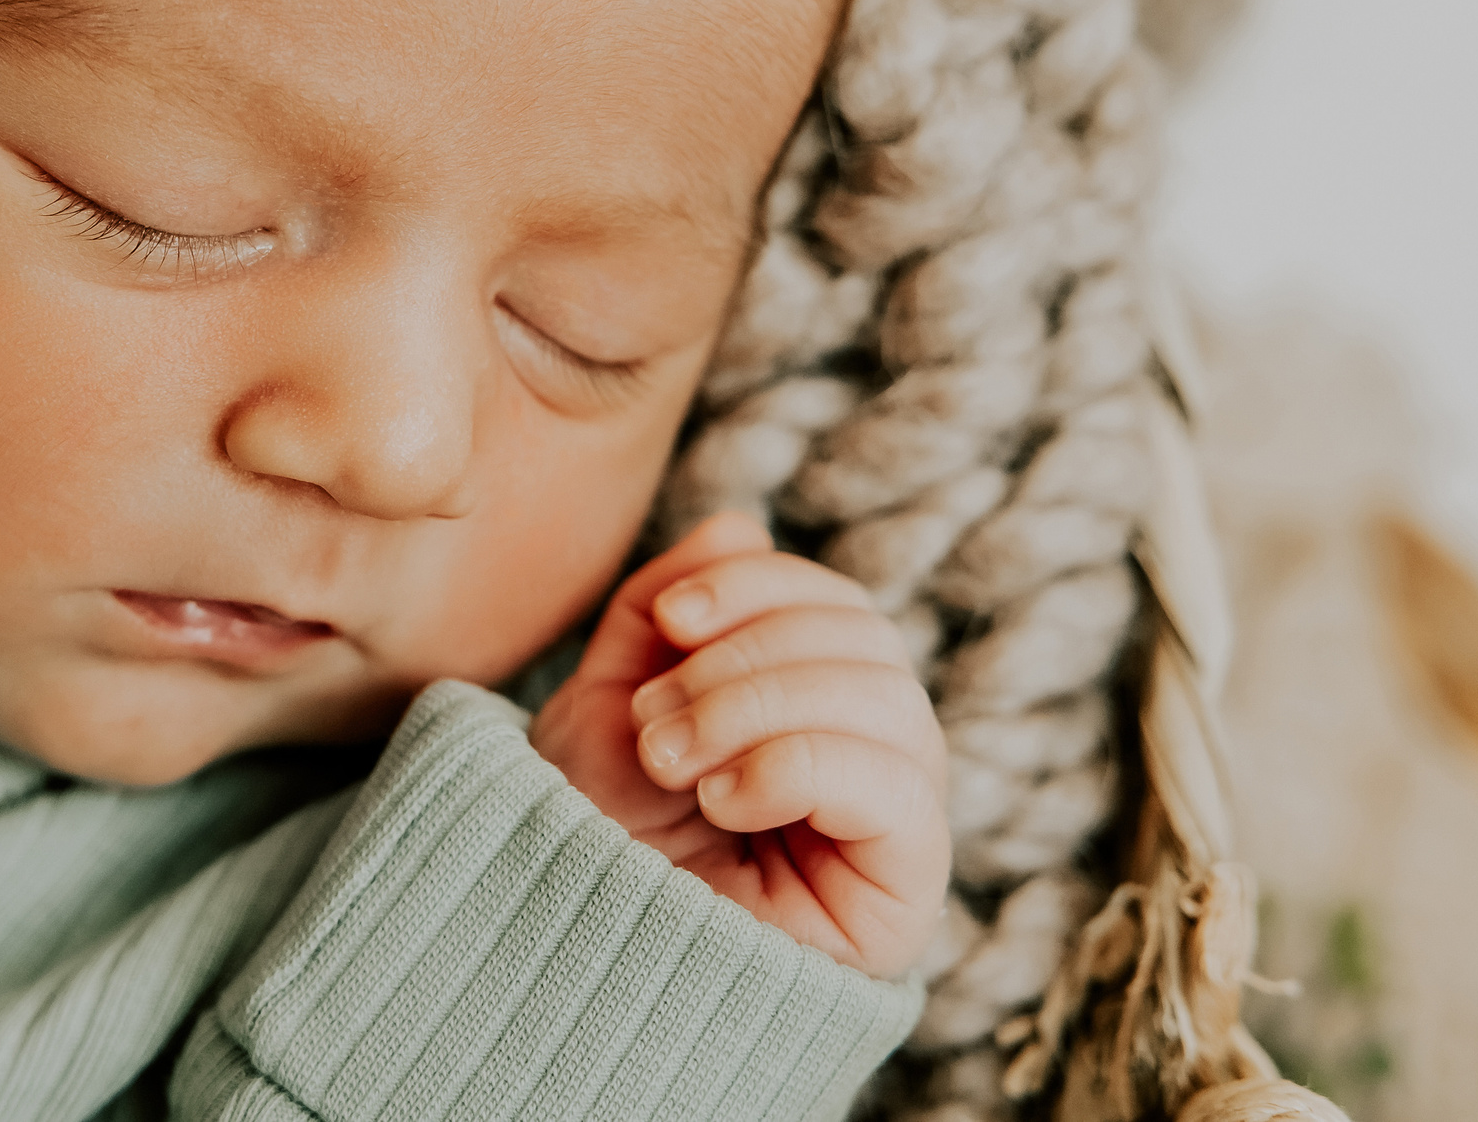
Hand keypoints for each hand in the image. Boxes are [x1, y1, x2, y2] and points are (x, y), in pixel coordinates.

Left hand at [528, 512, 948, 979]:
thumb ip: (670, 604)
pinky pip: (898, 787)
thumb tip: (738, 524)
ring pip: (889, 700)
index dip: (757, 585)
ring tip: (674, 757)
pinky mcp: (907, 887)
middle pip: (868, 640)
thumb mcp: (612, 693)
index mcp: (812, 703)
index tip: (668, 617)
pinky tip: (725, 799)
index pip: (832, 604)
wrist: (570, 952)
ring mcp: (897, 822)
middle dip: (746, 656)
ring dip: (760, 707)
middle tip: (655, 717)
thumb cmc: (593, 831)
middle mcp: (871, 755)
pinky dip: (799, 766)